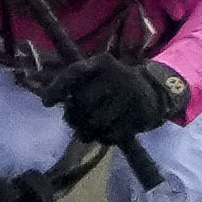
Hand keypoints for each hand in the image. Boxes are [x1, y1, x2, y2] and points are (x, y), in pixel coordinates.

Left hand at [49, 53, 184, 141]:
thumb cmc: (114, 84)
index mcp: (102, 63)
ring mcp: (131, 96)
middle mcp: (118, 76)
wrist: (156, 91)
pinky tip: (102, 134)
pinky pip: (110, 135)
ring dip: (84, 130)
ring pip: (95, 122)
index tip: (46, 102)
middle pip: (82, 102)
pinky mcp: (140, 116)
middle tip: (72, 119)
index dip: (57, 87)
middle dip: (72, 115)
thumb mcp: (96, 75)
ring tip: (84, 129)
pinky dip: (101, 138)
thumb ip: (74, 82)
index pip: (75, 72)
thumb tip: (46, 97)